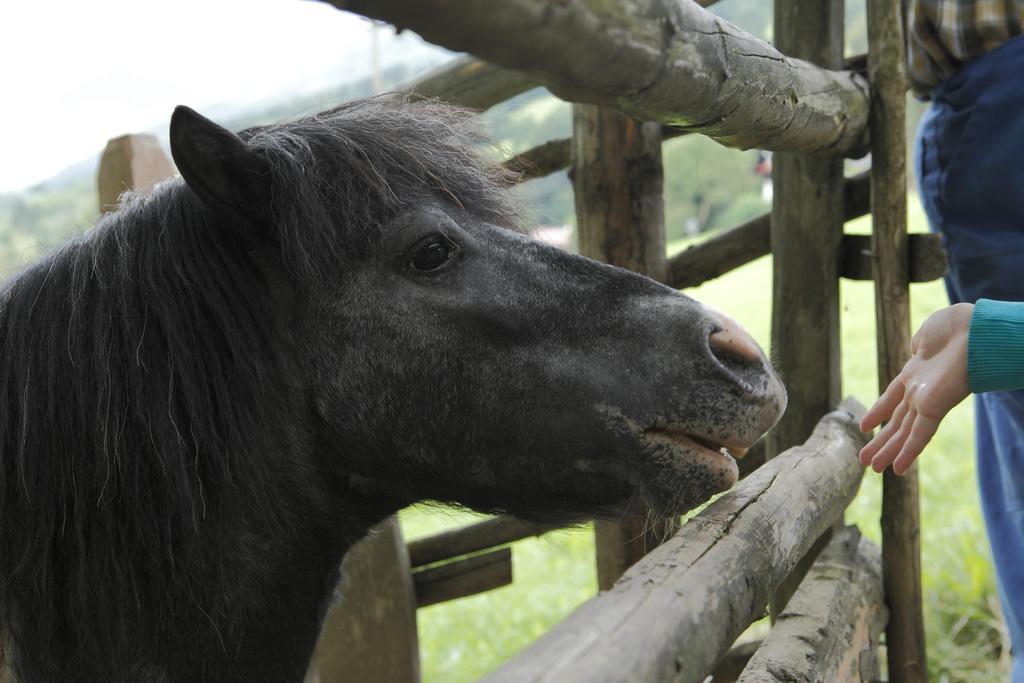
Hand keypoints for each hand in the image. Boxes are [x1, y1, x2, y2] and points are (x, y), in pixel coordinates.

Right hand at [859, 303, 973, 474]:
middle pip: (897, 421)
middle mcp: (920, 391)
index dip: (879, 412)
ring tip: (872, 469)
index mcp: (915, 373)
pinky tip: (897, 470)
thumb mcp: (928, 333)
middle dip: (881, 440)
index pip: (893, 397)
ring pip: (904, 432)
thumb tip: (915, 351)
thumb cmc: (957, 326)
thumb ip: (919, 345)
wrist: (976, 329)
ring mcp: (926, 400)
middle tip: (866, 461)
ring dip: (888, 451)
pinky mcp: (935, 407)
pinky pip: (919, 434)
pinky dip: (908, 452)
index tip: (865, 426)